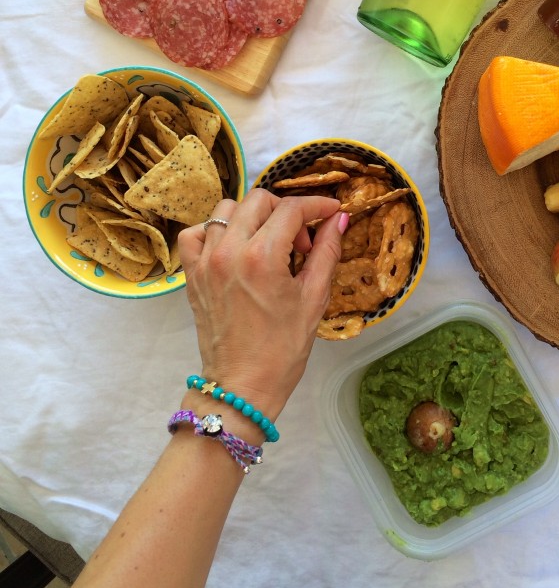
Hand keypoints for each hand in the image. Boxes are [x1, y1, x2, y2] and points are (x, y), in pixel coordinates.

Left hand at [178, 188, 345, 419]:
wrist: (242, 386)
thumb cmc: (282, 349)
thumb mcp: (314, 299)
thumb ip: (326, 252)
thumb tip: (338, 219)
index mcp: (262, 257)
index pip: (291, 209)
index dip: (316, 205)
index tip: (330, 211)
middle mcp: (229, 251)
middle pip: (259, 201)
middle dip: (286, 211)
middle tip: (302, 241)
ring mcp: (205, 262)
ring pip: (226, 210)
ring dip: (252, 217)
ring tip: (269, 243)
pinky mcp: (192, 275)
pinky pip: (196, 234)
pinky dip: (215, 231)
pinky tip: (234, 248)